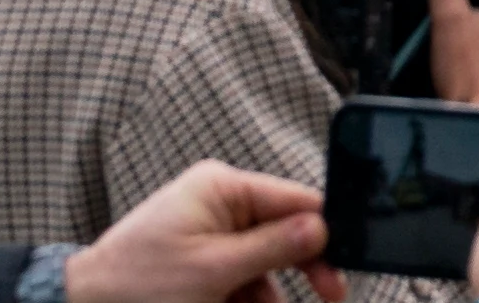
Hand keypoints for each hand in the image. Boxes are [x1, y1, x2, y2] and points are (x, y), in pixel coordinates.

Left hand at [63, 163, 324, 302]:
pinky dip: (245, 296)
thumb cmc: (134, 287)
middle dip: (302, 267)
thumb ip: (274, 247)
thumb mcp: (214, 270)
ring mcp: (207, 231)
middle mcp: (218, 201)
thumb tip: (323, 228)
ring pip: (263, 261)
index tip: (344, 266)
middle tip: (331, 294)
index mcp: (221, 188)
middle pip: (283, 231)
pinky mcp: (198, 258)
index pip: (294, 201)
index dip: (324, 233)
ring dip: (269, 292)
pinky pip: (239, 274)